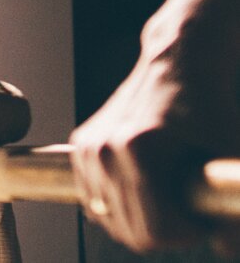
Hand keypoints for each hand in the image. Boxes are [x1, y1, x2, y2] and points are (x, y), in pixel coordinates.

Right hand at [69, 43, 239, 253]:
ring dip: (141, 217)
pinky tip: (143, 186)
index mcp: (137, 150)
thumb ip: (228, 207)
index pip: (155, 231)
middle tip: (188, 207)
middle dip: (165, 230)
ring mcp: (88, 150)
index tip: (203, 217)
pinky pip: (95, 203)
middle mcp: (104, 150)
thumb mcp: (227, 151)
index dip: (189, 233)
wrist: (178, 62)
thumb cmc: (208, 103)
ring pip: (110, 221)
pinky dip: (118, 205)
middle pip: (130, 232)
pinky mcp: (81, 148)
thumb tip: (224, 249)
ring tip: (168, 193)